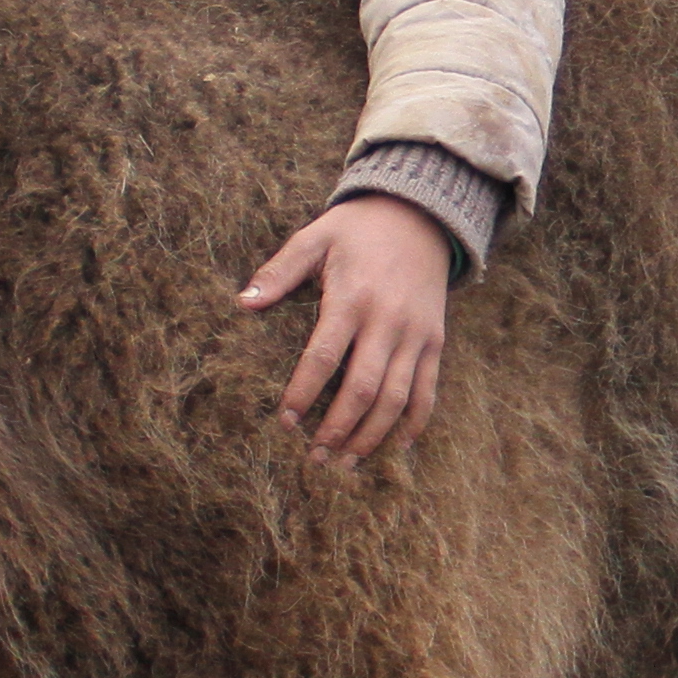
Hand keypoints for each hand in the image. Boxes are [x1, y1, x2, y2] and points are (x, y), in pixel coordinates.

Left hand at [241, 194, 456, 465]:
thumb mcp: (315, 236)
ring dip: (370, 436)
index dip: (303, 393)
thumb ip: (279, 270)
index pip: (323, 357)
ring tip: (345, 462)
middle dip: (337, 428)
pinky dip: (413, 423)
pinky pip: (427, 391)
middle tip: (314, 456)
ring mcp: (415, 335)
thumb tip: (243, 303)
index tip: (285, 421)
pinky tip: (395, 446)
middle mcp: (387, 321)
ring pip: (395, 399)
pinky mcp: (435, 341)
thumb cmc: (357, 229)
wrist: (420, 214)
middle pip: (362, 389)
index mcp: (352, 298)